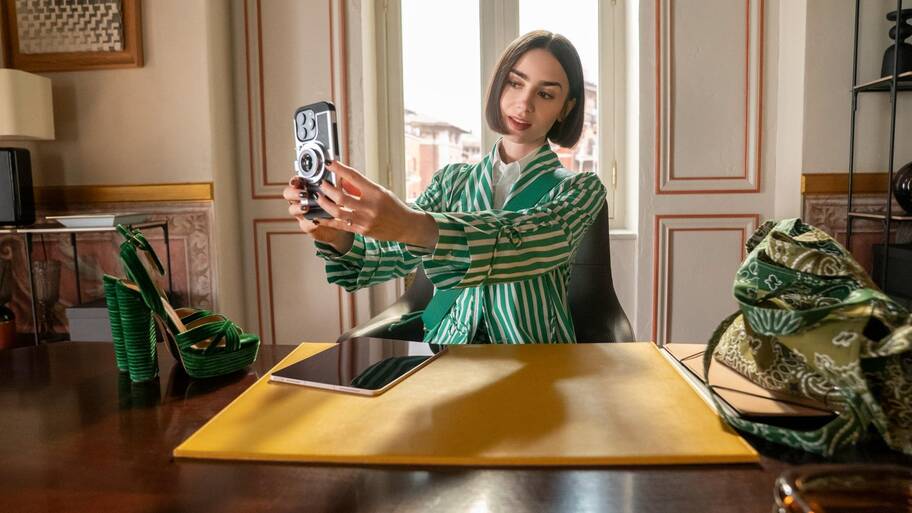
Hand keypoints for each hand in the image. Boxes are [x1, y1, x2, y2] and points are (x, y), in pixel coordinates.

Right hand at [283, 176, 352, 252]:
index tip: (296, 180)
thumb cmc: (337, 203)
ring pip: (292, 209)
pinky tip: (316, 221)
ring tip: (306, 206)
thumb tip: (340, 172)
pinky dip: (310, 223)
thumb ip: (335, 181)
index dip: (294, 180)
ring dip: (298, 207)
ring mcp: (302, 213)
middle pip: (288, 193)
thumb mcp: (337, 190)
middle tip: (304, 193)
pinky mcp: (307, 226)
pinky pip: (305, 224)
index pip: (295, 181)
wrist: (341, 223)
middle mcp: (301, 199)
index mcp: (306, 188)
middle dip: (293, 192)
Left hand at [315, 160, 438, 247]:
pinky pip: (340, 225)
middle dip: (327, 189)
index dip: (339, 169)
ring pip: (337, 211)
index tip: (329, 163)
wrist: (405, 226)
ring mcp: (365, 220)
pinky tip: (319, 217)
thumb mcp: (381, 192)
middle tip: (321, 183)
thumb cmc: (394, 207)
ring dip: (324, 203)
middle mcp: (370, 206)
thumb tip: (343, 181)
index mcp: (376, 192)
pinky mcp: (361, 230)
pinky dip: (327, 221)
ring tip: (319, 197)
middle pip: (341, 196)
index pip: (354, 177)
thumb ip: (361, 187)